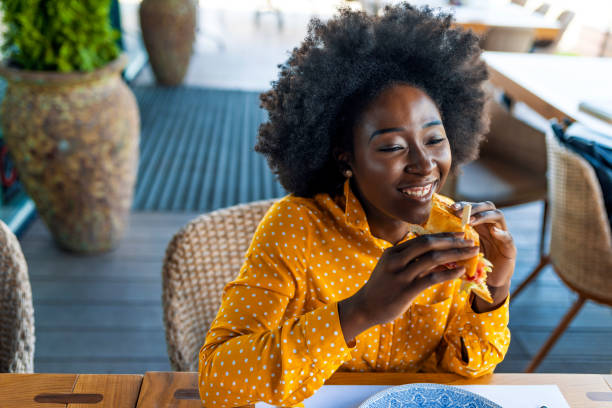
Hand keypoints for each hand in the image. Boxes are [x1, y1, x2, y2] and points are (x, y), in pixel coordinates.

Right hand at [338, 232, 478, 343]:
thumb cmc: (381, 288)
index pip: (422, 239)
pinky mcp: (407, 290)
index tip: (459, 235)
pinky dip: (449, 273)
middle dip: (452, 241)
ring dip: (456, 254)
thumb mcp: (389, 268)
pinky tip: (461, 272)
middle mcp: (397, 259)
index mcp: (393, 252)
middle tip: (470, 240)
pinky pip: (433, 278)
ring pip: (434, 259)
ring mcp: (401, 274)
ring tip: (471, 254)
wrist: (365, 307)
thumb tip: (432, 254)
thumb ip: (407, 259)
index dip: (443, 236)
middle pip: (429, 244)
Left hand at [451, 201, 515, 288]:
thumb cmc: (473, 263)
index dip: (463, 205)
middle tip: (459, 213)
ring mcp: (502, 234)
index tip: (451, 208)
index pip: (473, 207)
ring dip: (483, 216)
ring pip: (498, 216)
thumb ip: (452, 238)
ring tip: (471, 221)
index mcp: (480, 224)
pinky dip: (501, 233)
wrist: (490, 281)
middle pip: (486, 206)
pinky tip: (493, 231)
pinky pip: (508, 237)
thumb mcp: (461, 249)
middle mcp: (491, 225)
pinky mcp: (509, 248)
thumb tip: (429, 229)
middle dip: (472, 207)